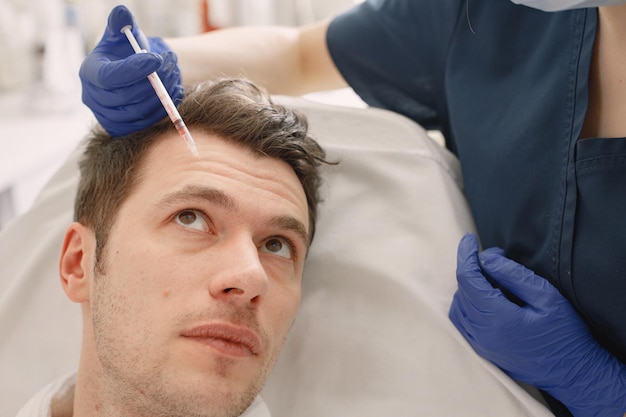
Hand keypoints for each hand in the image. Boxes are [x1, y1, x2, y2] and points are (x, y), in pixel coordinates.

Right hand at [79, 5, 183, 135]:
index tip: (157, 59)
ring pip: (138, 112)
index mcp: (90, 72)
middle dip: (153, 83)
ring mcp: (105, 116)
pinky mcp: (120, 128)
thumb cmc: (126, 51)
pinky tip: (174, 93)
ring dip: (161, 96)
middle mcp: (92, 97)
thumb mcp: (122, 35)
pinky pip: (144, 124)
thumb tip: (122, 12)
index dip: (134, 69)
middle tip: (173, 66)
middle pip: (125, 97)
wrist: (132, 73)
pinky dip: (163, 110)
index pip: (109, 77)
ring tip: (175, 77)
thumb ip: (121, 24)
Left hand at [449, 234, 625, 416]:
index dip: (466, 256)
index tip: (470, 239)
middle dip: (472, 268)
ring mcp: (479, 344)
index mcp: (497, 318)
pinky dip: (466, 303)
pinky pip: (462, 321)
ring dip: (468, 286)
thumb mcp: (546, 297)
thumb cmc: (566, 334)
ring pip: (458, 305)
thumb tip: (487, 258)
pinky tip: (486, 296)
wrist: (573, 374)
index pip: (468, 279)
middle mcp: (482, 333)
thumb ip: (514, 275)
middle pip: (462, 290)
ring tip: (492, 277)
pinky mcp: (481, 350)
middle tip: (495, 258)